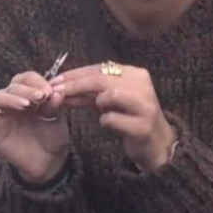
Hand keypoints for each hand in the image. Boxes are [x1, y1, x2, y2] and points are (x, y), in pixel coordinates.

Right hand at [0, 71, 70, 183]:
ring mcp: (0, 114)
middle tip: (40, 97)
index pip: (26, 78)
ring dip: (9, 98)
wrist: (48, 161)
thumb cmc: (51, 136)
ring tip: (25, 105)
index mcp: (28, 93)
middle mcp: (12, 100)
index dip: (37, 81)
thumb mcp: (56, 118)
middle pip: (12, 86)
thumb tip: (58, 90)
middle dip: (26, 90)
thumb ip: (54, 104)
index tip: (49, 91)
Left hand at [52, 64, 176, 171]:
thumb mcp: (111, 102)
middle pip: (102, 79)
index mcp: (136, 74)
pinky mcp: (142, 126)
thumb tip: (60, 88)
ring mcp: (145, 106)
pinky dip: (105, 121)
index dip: (76, 74)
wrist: (157, 144)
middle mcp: (143, 86)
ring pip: (111, 94)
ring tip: (98, 108)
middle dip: (75, 85)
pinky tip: (108, 124)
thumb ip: (90, 94)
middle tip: (54, 92)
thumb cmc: (131, 118)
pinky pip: (113, 119)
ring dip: (97, 101)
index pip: (100, 68)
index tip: (54, 80)